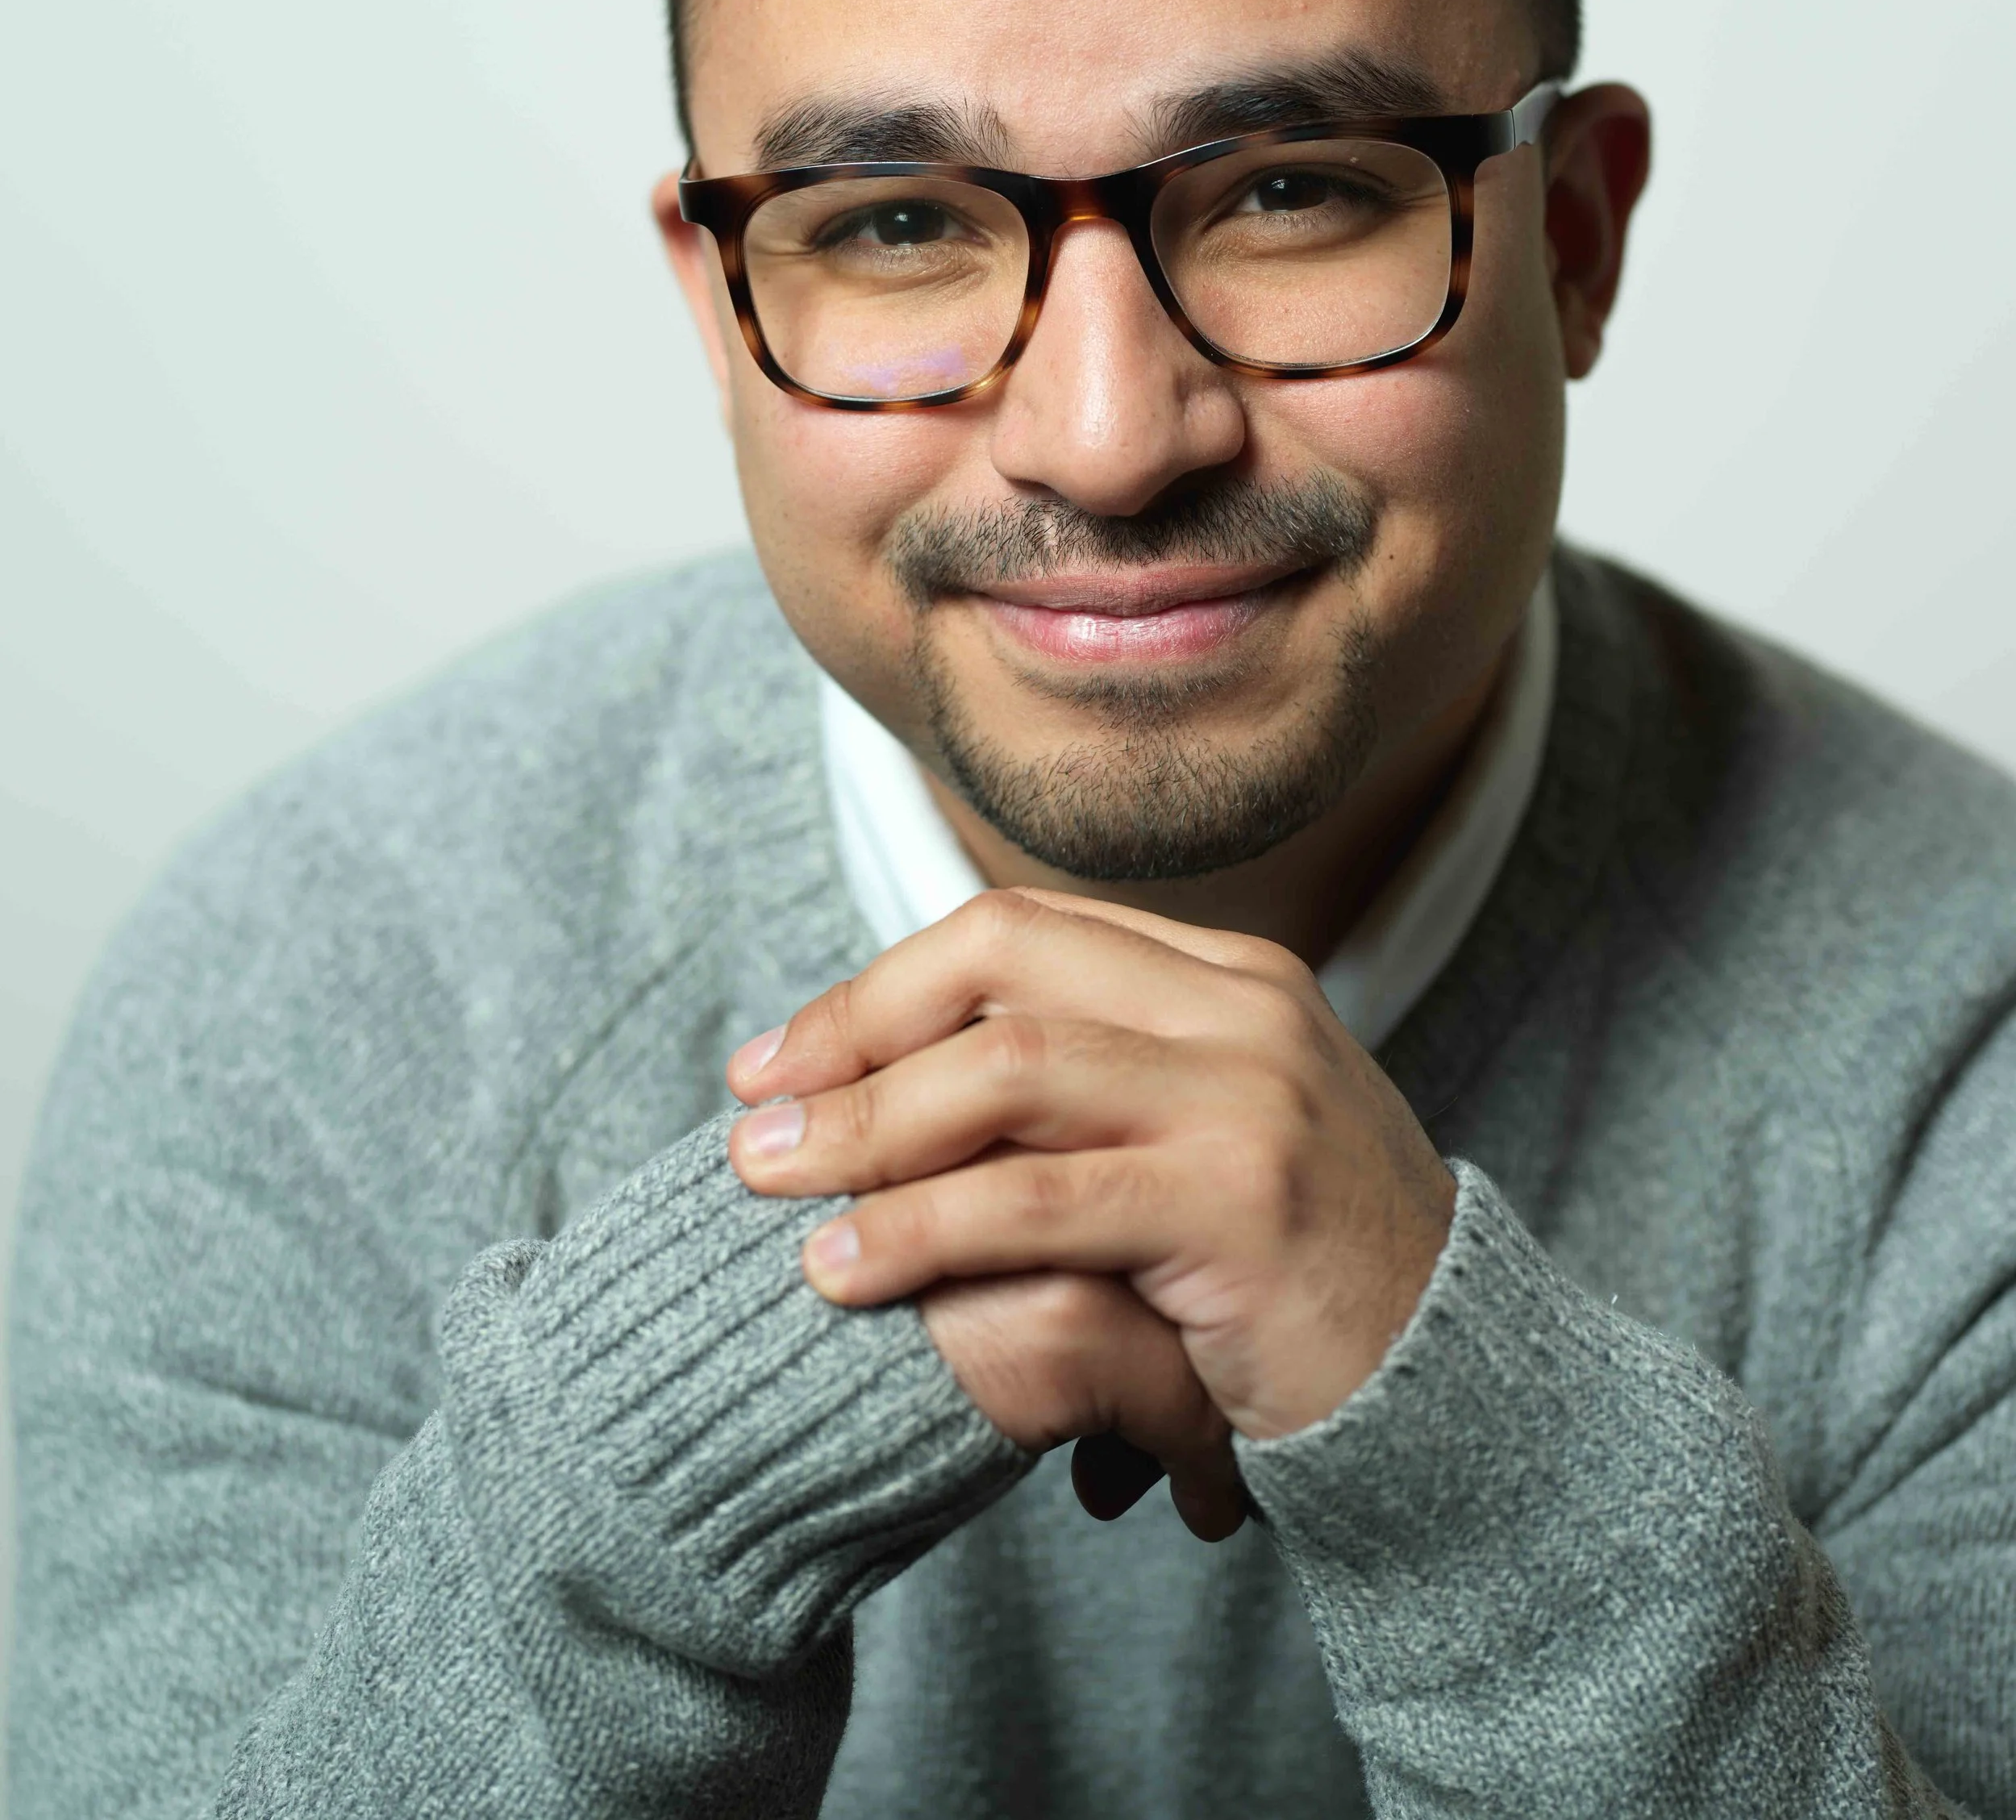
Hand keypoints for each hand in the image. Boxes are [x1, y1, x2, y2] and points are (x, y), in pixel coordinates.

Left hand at [726, 888, 1455, 1456]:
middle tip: (754, 1105)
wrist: (1457, 1394)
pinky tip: (844, 1270)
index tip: (787, 1054)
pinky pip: (1040, 1198)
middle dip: (854, 1028)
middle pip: (999, 965)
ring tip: (769, 1179)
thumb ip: (1093, 1093)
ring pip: (1007, 1069)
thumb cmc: (1296, 1286)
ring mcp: (1251, 1094)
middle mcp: (1241, 1008)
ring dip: (866, 1124)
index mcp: (1225, 976)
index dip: (884, 983)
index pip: (1019, 930)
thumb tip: (911, 1084)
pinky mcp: (1241, 1201)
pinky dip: (921, 1228)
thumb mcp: (1202, 1145)